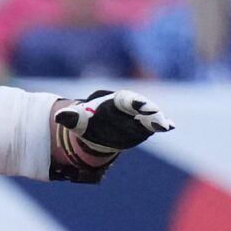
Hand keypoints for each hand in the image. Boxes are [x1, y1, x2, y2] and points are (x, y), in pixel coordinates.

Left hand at [55, 89, 173, 160]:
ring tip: (166, 126)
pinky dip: (160, 125)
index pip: (125, 99)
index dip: (135, 102)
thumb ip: (71, 117)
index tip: (142, 106)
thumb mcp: (76, 120)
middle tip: (159, 119)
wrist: (92, 131)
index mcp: (113, 101)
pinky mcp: (141, 126)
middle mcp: (128, 106)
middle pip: (141, 107)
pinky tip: (170, 126)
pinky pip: (151, 125)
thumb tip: (60, 117)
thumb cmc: (84, 121)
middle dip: (150, 112)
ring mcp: (137, 116)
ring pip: (148, 118)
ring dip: (156, 121)